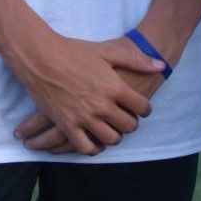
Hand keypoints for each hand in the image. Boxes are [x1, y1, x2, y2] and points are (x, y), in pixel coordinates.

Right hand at [13, 34, 164, 155]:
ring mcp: (84, 118)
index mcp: (115, 87)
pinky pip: (85, 147)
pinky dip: (92, 149)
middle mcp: (102, 106)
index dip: (145, 109)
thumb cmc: (74, 51)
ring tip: (112, 131)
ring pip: (109, 139)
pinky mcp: (66, 125)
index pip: (142, 107)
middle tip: (127, 120)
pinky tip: (94, 143)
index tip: (142, 109)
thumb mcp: (108, 51)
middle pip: (128, 126)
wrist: (40, 56)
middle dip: (130, 124)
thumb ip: (136, 60)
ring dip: (114, 137)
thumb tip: (161, 65)